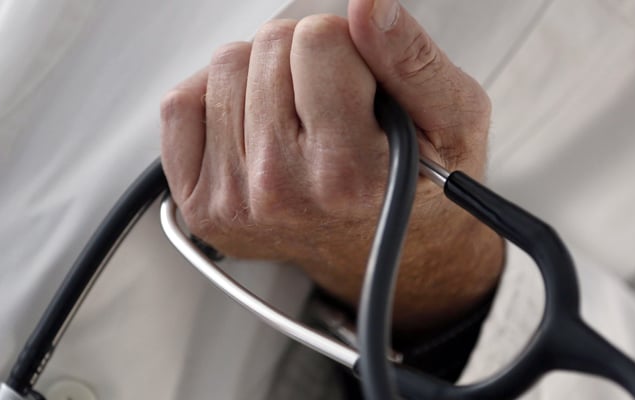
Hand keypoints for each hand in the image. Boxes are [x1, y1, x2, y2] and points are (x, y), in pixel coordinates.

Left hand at [161, 0, 502, 333]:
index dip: (347, 48)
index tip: (360, 85)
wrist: (389, 253)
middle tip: (331, 105)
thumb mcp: (452, 121)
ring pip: (226, 66)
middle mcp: (282, 192)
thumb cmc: (417, 188)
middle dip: (305, 60)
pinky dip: (218, 102)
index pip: (318, 37)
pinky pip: (182, 105)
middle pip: (269, 46)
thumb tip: (369, 5)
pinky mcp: (201, 203)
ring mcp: (233, 200)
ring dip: (264, 78)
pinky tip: (256, 129)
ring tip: (299, 120)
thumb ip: (413, 59)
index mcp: (347, 174)